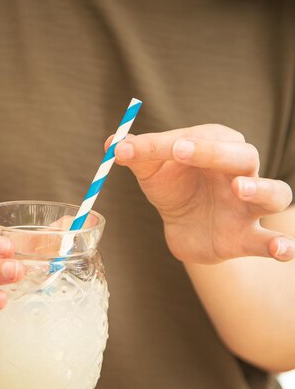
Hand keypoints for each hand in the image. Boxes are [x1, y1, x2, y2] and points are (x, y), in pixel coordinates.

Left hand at [107, 124, 294, 262]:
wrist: (184, 228)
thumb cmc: (173, 189)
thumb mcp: (152, 172)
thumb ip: (136, 155)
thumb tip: (111, 144)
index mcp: (217, 147)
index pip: (206, 137)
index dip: (182, 141)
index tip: (157, 146)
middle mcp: (240, 172)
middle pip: (243, 156)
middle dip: (216, 153)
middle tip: (183, 151)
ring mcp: (248, 206)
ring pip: (274, 193)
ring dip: (260, 189)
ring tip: (241, 190)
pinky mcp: (248, 237)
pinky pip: (271, 240)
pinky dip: (281, 246)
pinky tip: (282, 251)